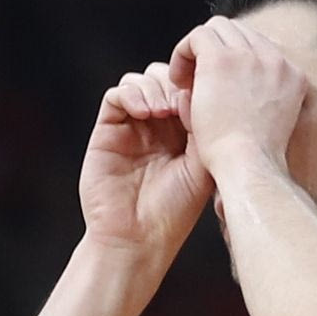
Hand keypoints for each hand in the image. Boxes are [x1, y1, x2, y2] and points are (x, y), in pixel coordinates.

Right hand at [79, 62, 213, 260]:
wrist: (139, 237)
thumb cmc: (175, 210)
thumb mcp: (202, 165)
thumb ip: (203, 127)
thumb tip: (198, 90)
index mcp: (185, 132)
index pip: (190, 90)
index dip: (197, 85)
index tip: (208, 98)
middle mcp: (159, 126)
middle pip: (165, 78)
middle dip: (175, 82)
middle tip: (183, 104)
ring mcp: (132, 126)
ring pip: (141, 81)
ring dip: (154, 87)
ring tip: (164, 110)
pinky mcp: (108, 130)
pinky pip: (116, 95)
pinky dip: (131, 94)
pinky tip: (144, 112)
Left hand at [168, 17, 306, 175]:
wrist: (249, 166)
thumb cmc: (254, 161)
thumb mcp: (269, 126)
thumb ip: (260, 101)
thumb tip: (235, 92)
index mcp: (293, 76)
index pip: (259, 48)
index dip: (234, 61)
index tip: (219, 86)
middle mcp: (276, 59)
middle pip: (239, 33)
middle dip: (216, 51)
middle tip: (199, 82)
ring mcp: (250, 56)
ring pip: (218, 28)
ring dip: (199, 51)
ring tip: (187, 82)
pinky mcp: (221, 58)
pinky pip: (197, 36)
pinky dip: (183, 53)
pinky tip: (179, 81)